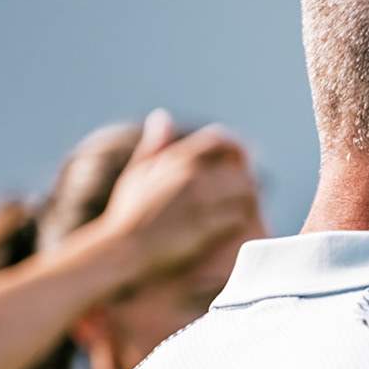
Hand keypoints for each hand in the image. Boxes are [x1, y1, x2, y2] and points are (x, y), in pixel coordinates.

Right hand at [95, 109, 263, 282]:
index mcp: (176, 159)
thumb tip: (162, 116)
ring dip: (247, 205)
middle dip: (246, 184)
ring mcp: (200, 200)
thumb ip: (154, 145)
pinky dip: (239, 224)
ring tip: (240, 215)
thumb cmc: (127, 216)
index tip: (240, 165)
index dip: (236, 151)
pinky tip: (231, 232)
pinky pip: (240, 218)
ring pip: (246, 194)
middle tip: (245, 199)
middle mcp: (191, 175)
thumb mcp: (137, 174)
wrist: (121, 251)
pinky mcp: (207, 224)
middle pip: (241, 171)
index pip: (220, 141)